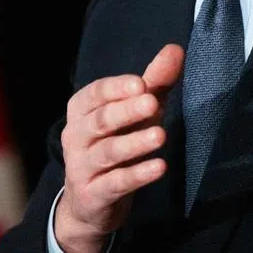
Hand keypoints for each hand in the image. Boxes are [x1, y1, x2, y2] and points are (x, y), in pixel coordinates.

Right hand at [54, 43, 184, 252]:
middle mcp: (76, 136)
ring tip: (160, 136)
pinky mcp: (92, 195)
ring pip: (108, 152)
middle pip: (101, 120)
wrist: (90, 202)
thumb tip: (176, 49)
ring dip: (134, 143)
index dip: (117, 88)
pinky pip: (114, 183)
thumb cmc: (115, 143)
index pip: (95, 93)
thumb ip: (154, 83)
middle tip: (153, 104)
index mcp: (82, 110)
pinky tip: (159, 167)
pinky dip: (137, 175)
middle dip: (126, 111)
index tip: (142, 84)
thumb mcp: (134, 112)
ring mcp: (81, 167)